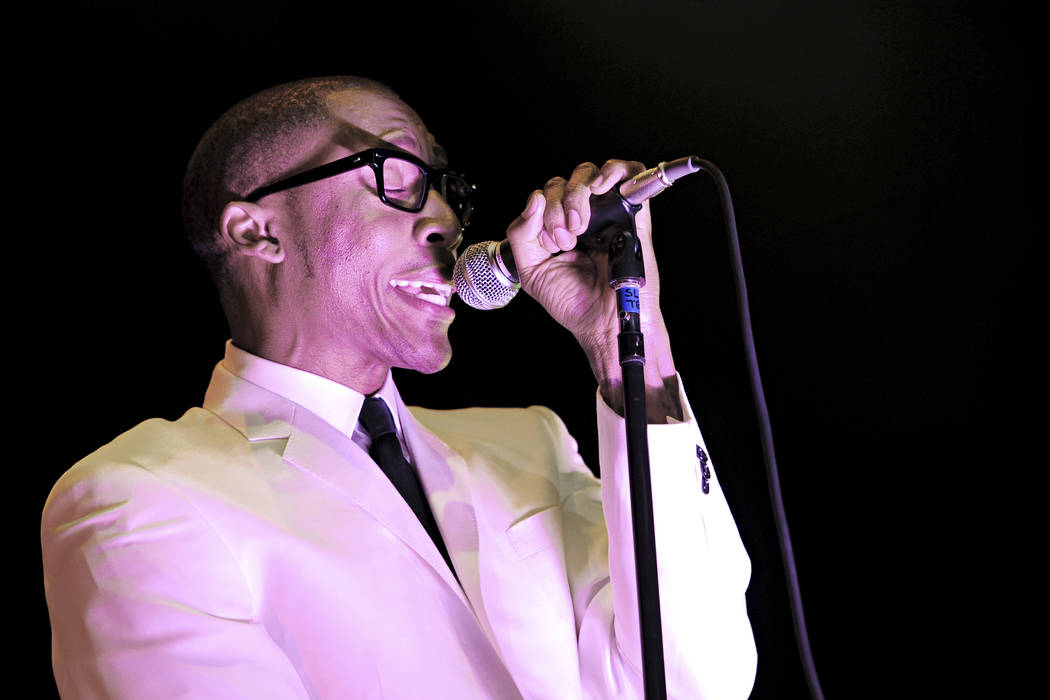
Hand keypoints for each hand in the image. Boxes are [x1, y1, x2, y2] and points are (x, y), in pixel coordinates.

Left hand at [505, 160, 681, 420]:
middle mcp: (584, 218)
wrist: (603, 322)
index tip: (550, 244)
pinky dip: (614, 170)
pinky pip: (630, 173)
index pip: (546, 196)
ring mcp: (608, 214)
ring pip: (590, 173)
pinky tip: (601, 188)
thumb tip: (535, 199)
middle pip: (565, 181)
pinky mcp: (634, 214)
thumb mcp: (530, 270)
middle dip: (558, 207)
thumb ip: (521, 233)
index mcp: (560, 228)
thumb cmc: (573, 303)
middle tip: (565, 239)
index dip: (542, 213)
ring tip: (581, 224)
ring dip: (578, 194)